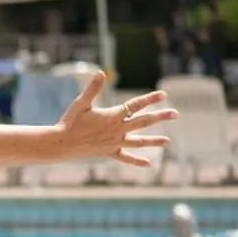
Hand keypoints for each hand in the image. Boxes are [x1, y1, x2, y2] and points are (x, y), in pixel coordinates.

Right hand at [56, 75, 175, 167]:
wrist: (61, 144)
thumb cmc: (70, 121)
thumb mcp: (81, 103)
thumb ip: (93, 89)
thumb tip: (100, 72)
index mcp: (112, 116)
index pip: (135, 105)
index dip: (150, 99)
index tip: (163, 94)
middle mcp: (117, 130)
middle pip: (143, 122)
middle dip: (160, 117)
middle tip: (175, 113)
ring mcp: (114, 143)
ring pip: (139, 141)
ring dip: (154, 141)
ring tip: (168, 142)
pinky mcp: (109, 152)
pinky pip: (125, 157)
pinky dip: (137, 161)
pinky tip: (148, 164)